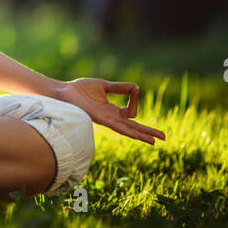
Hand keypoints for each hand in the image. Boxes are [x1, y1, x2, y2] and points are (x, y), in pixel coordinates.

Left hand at [52, 77, 166, 143]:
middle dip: (148, 132)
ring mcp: (106, 120)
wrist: (63, 92)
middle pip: (134, 127)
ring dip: (142, 135)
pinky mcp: (100, 119)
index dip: (136, 100)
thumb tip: (136, 87)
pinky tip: (138, 136)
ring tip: (155, 142)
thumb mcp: (103, 86)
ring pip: (128, 130)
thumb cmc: (79, 89)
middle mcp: (111, 118)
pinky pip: (118, 126)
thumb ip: (119, 87)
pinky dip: (129, 131)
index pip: (132, 111)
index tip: (134, 89)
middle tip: (164, 138)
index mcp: (112, 110)